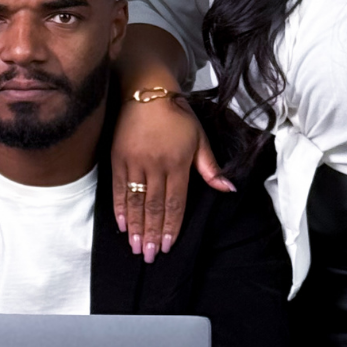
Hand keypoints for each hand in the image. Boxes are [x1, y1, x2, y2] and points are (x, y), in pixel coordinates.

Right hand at [110, 93, 232, 261]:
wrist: (147, 91)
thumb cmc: (178, 115)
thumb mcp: (200, 139)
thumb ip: (211, 168)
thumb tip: (228, 189)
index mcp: (178, 163)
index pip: (175, 202)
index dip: (170, 226)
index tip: (167, 246)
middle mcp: (155, 165)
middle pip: (153, 206)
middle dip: (151, 233)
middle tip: (149, 255)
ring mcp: (134, 162)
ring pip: (135, 200)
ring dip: (135, 226)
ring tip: (135, 247)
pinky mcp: (118, 157)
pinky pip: (119, 187)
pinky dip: (119, 207)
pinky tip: (121, 223)